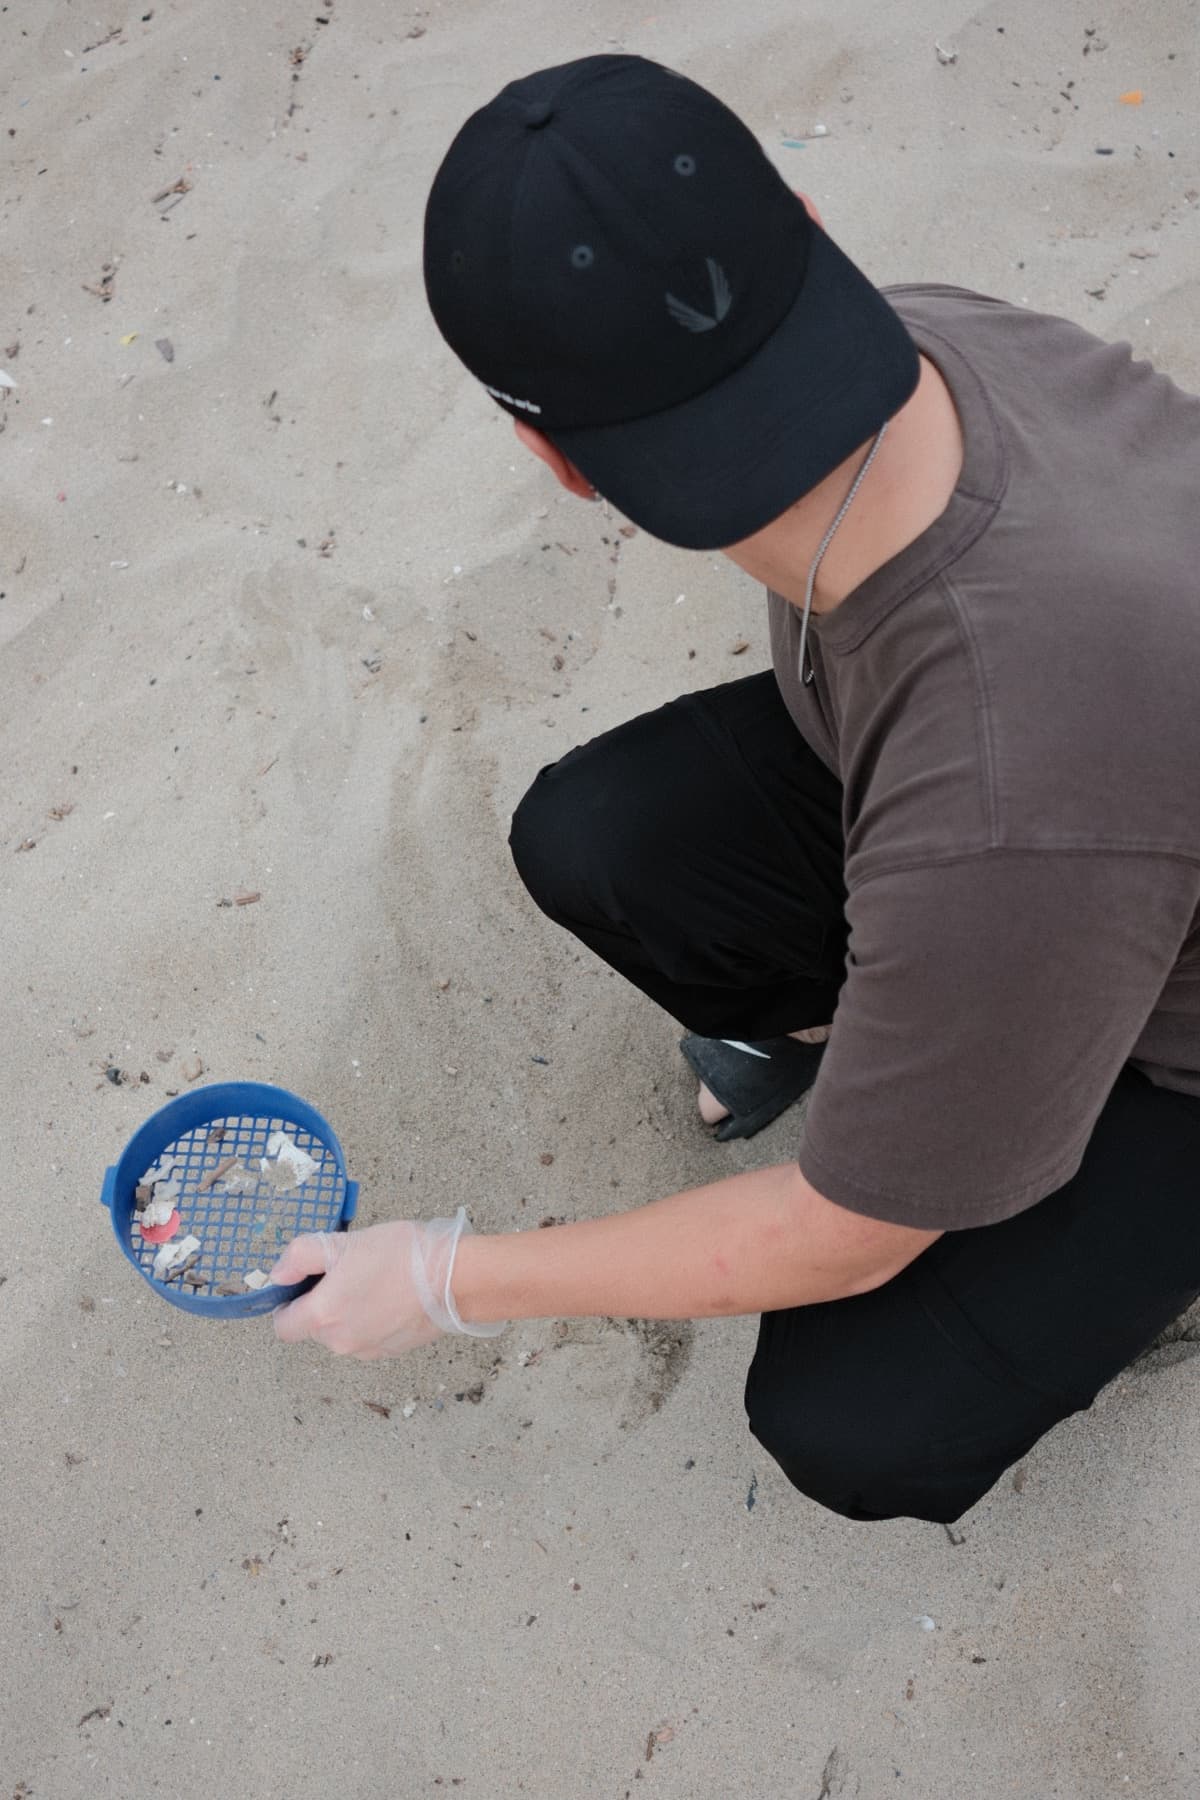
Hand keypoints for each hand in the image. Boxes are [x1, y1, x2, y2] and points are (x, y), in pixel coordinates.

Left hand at [270, 1210, 505, 1359]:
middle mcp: (341, 1342)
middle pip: (314, 1329)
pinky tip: (390, 1296)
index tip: (305, 1283)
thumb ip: (301, 1256)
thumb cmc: (403, 1257)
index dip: (287, 1303)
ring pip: (342, 1333)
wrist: (455, 1278)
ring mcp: (367, 1350)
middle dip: (322, 1304)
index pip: (283, 1326)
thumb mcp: (344, 1242)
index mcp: (323, 1316)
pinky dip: (371, 1321)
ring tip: (373, 1281)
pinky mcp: (391, 1352)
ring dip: (348, 1313)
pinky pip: (367, 1338)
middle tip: (346, 1272)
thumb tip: (276, 1273)